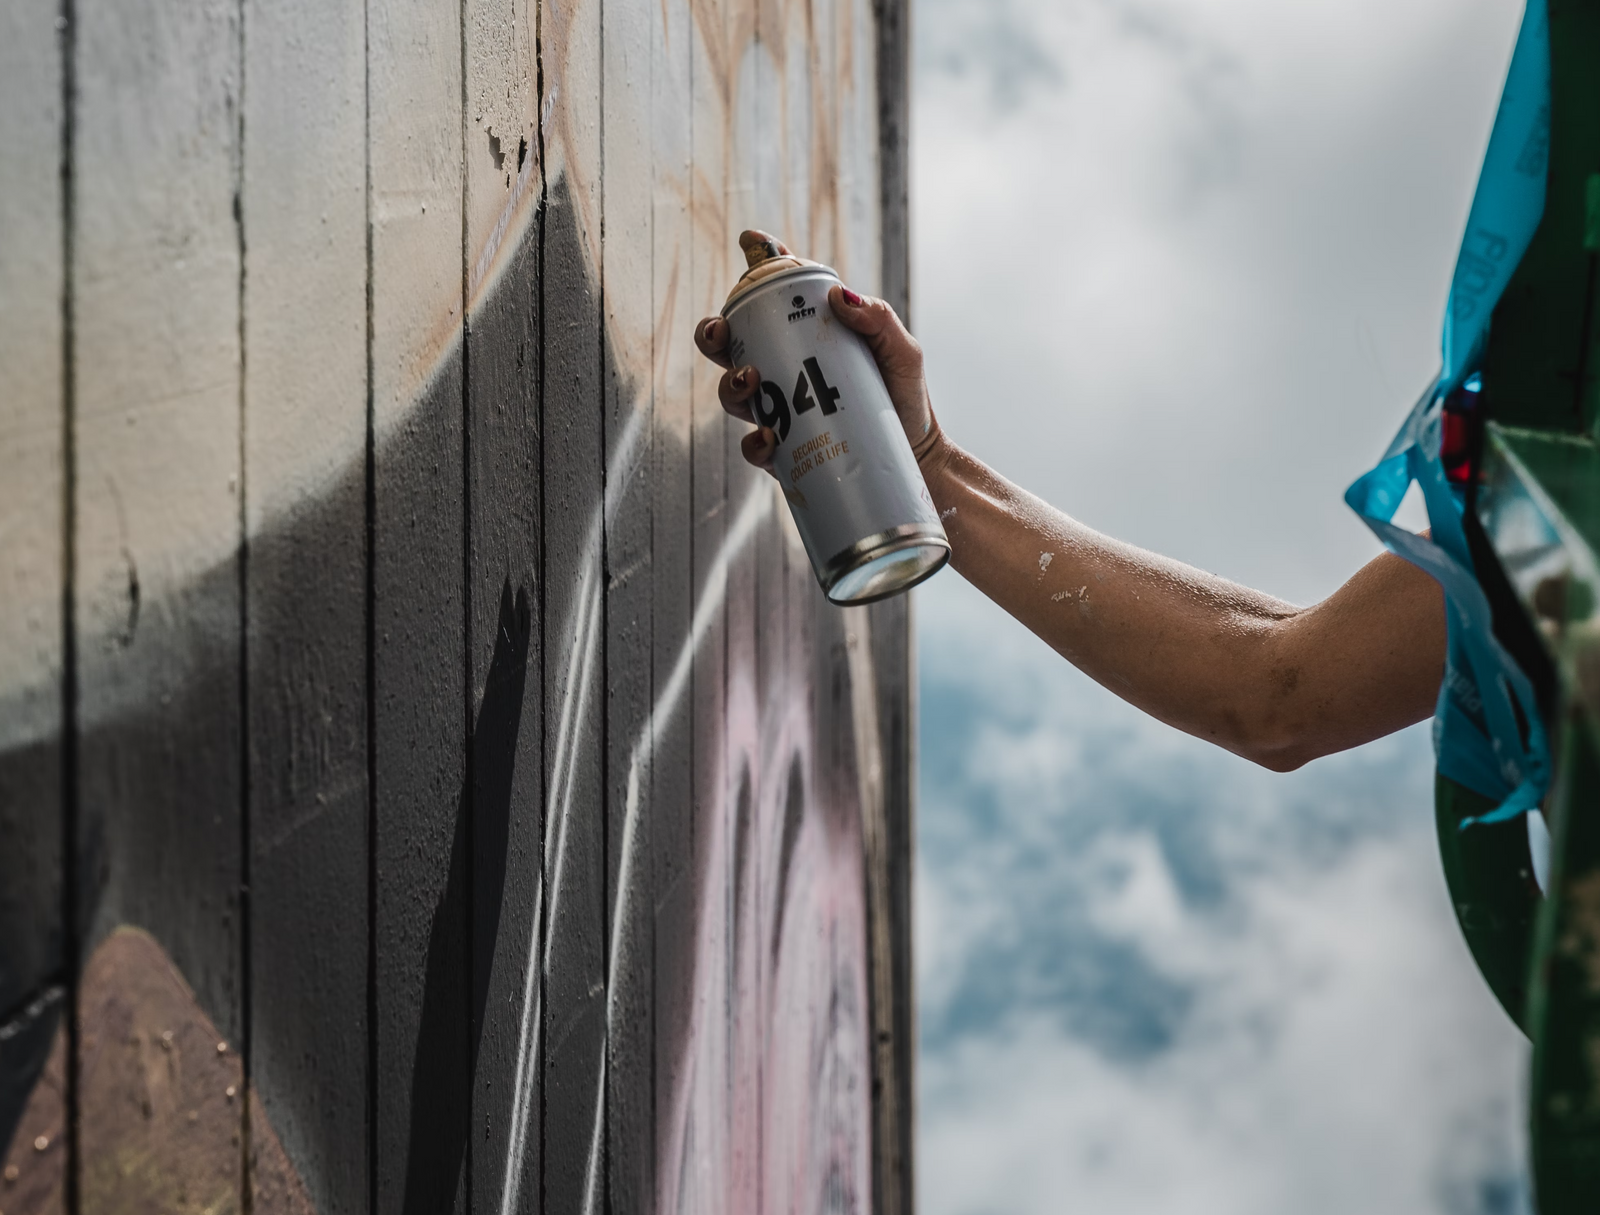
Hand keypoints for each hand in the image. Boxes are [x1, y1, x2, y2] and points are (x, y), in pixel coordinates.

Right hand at [693, 229, 944, 473]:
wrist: (913, 452)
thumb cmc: (903, 393)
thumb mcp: (901, 350)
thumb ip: (878, 319)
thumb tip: (838, 295)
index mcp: (805, 336)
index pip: (774, 297)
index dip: (757, 264)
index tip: (750, 241)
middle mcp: (782, 370)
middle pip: (731, 345)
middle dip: (714, 333)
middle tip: (722, 331)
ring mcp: (777, 411)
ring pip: (732, 393)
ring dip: (730, 383)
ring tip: (752, 380)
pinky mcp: (783, 452)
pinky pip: (755, 448)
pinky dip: (754, 443)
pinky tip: (768, 438)